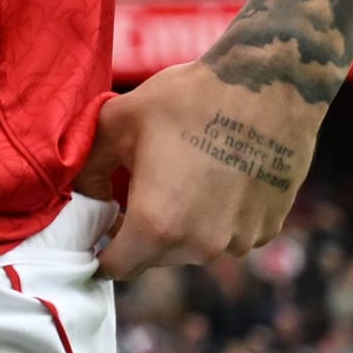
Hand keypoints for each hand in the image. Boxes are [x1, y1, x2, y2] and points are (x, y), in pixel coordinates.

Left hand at [77, 60, 321, 278]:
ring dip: (182, 226)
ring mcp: (239, 240)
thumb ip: (88, 168)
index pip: (117, 267)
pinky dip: (217, 218)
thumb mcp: (116, 123)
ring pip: (193, 247)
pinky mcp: (268, 228)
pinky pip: (228, 235)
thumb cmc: (187, 100)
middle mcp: (200, 246)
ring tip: (182, 176)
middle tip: (139, 189)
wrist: (268, 85)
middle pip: (154, 257)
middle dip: (140, 233)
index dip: (102, 249)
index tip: (101, 225)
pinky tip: (218, 177)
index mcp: (156, 226)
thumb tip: (84, 196)